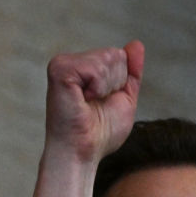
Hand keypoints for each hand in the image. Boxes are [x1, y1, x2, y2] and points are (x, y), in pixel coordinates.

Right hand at [29, 41, 143, 196]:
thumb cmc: (100, 133)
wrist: (83, 152)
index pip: (120, 56)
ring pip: (108, 58)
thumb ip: (131, 72)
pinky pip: (96, 67)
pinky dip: (97, 88)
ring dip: (106, 88)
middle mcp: (72, 62)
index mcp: (85, 68)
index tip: (102, 103)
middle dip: (115, 84)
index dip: (120, 83)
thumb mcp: (124, 99)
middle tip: (94, 105)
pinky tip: (82, 100)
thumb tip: (136, 44)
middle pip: (116, 55)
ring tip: (87, 104)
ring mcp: (63, 63)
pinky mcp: (59, 68)